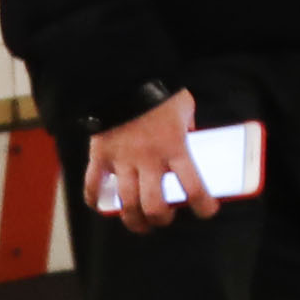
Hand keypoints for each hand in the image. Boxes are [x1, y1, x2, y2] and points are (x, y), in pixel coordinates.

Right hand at [84, 91, 218, 223]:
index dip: (203, 206)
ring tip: (139, 222)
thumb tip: (192, 138)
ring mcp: (122, 160)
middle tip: (164, 217)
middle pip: (155, 205)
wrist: (121, 77)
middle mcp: (149, 160)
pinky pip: (93, 185)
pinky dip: (94, 198)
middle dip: (161, 218)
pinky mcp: (100, 156)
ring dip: (134, 219)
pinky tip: (100, 205)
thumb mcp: (184, 107)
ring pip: (127, 203)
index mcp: (175, 148)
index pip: (194, 186)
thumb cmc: (157, 91)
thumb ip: (188, 126)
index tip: (206, 212)